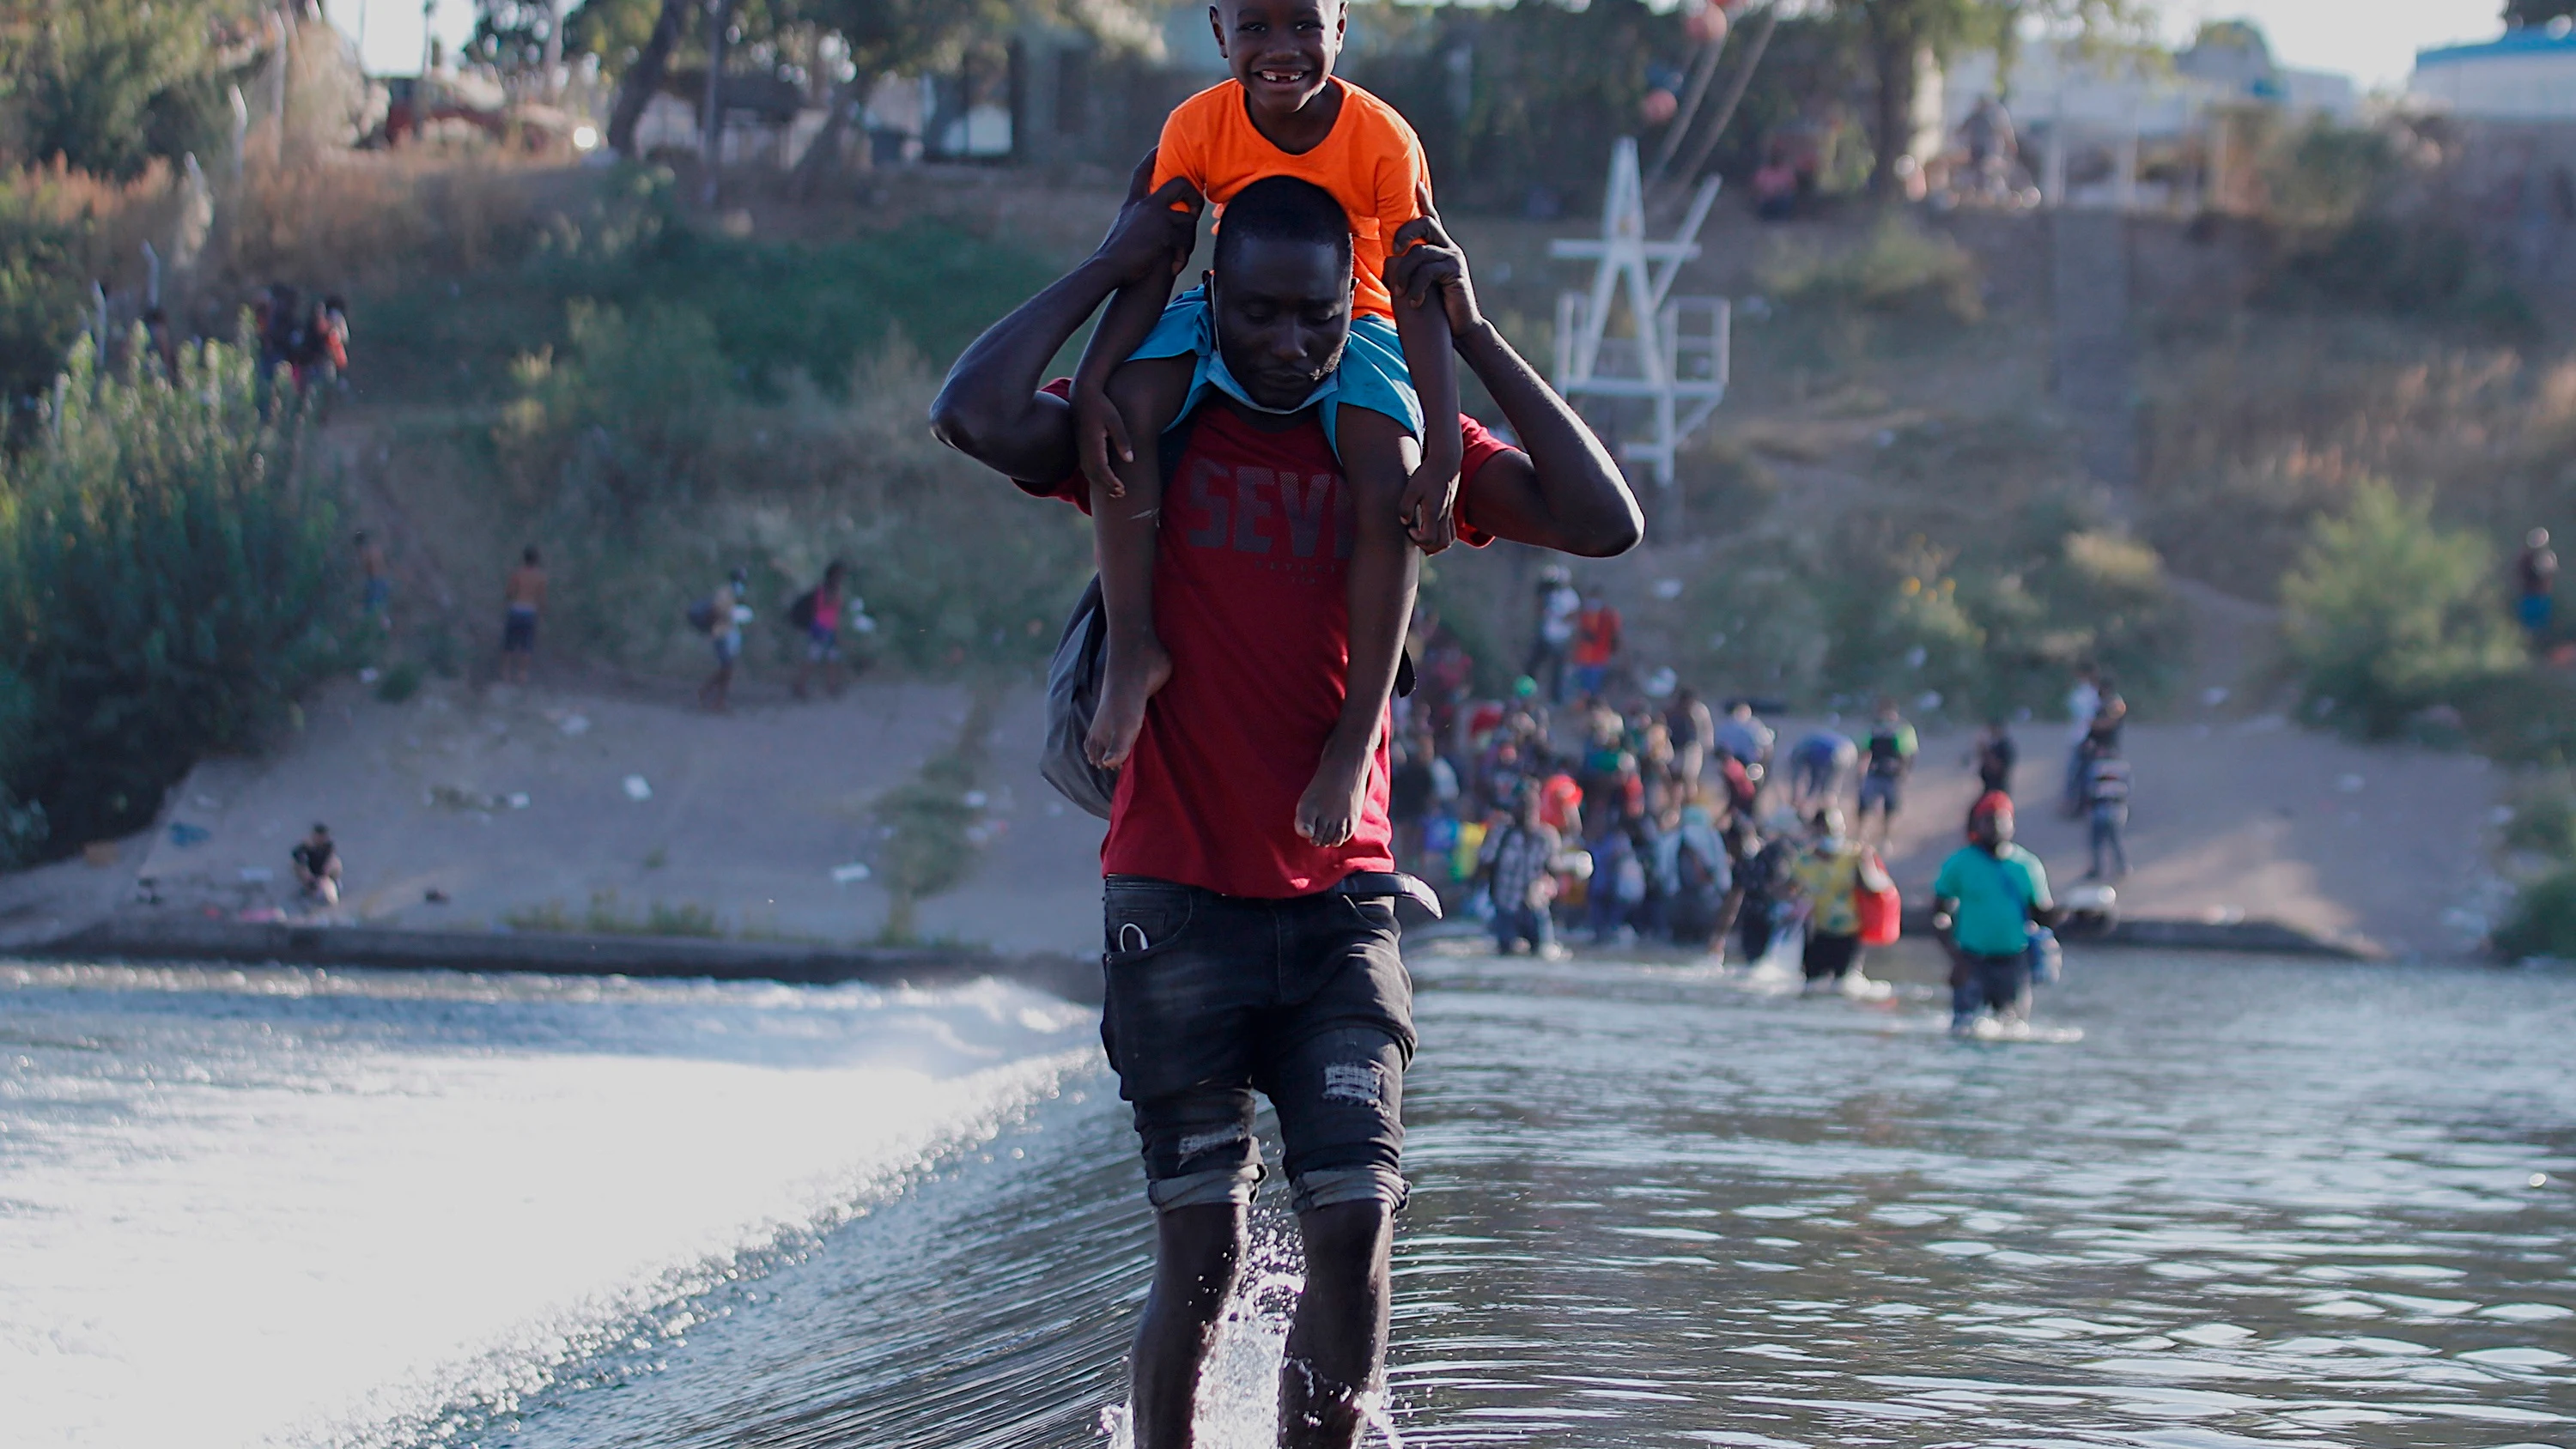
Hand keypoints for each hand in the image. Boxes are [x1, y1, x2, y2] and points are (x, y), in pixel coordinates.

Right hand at [1074, 380, 1132, 498]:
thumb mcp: (1116, 421)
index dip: (1111, 482)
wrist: (1083, 396)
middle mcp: (1084, 449)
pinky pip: (1086, 468)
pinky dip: (1095, 477)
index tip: (1122, 489)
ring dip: (1101, 484)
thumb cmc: (1103, 406)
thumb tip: (1130, 460)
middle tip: (1122, 494)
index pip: (1102, 469)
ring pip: (1089, 473)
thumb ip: (1122, 440)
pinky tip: (1104, 480)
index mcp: (1093, 444)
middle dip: (1107, 487)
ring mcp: (1081, 448)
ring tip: (1115, 491)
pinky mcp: (1081, 447)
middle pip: (1094, 475)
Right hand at [1091, 149, 1201, 289]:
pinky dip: (1181, 257)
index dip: (1152, 159)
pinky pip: (1185, 241)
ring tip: (1180, 253)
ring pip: (1188, 218)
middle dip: (1193, 195)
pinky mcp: (1164, 232)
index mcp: (1132, 203)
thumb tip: (1150, 226)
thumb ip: (1137, 222)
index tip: (1160, 147)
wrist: (1107, 268)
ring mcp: (1156, 216)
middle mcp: (1144, 204)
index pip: (1142, 173)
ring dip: (1188, 239)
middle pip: (1179, 184)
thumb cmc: (1114, 257)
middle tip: (1193, 211)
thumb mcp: (1124, 231)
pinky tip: (1174, 268)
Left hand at [1385, 185, 1484, 338]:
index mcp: (1440, 246)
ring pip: (1420, 252)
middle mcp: (1448, 247)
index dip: (1424, 200)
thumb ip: (1410, 267)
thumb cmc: (1436, 306)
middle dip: (1404, 233)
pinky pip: (1428, 271)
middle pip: (1425, 223)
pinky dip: (1417, 287)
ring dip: (1404, 273)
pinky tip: (1415, 302)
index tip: (1416, 184)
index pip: (1431, 218)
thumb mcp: (1420, 282)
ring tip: (1400, 292)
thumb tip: (1389, 260)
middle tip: (1393, 250)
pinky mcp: (1455, 272)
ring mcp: (1453, 258)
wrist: (1460, 326)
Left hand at [1398, 424, 1461, 555]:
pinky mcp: (1450, 511)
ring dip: (1436, 546)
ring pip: (1449, 540)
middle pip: (1443, 544)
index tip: (1409, 529)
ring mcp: (1449, 514)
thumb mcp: (1411, 488)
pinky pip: (1450, 532)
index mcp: (1434, 511)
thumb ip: (1405, 506)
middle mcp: (1444, 515)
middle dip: (1428, 547)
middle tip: (1414, 537)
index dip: (1418, 539)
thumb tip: (1405, 522)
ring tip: (1421, 540)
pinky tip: (1428, 532)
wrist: (1446, 463)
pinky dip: (1441, 538)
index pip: (1429, 538)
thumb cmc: (1427, 475)